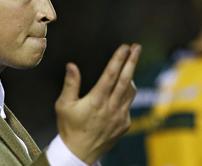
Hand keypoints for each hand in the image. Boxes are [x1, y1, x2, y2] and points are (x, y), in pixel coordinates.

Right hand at [55, 43, 140, 164]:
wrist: (79, 153)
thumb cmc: (69, 127)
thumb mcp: (64, 105)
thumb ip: (70, 84)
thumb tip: (71, 65)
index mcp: (96, 100)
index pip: (110, 75)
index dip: (118, 59)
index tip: (125, 47)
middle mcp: (111, 107)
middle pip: (126, 79)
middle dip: (132, 61)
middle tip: (137, 47)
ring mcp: (120, 116)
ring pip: (130, 91)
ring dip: (130, 77)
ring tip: (129, 65)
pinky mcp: (124, 124)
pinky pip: (128, 104)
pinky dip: (126, 94)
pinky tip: (120, 91)